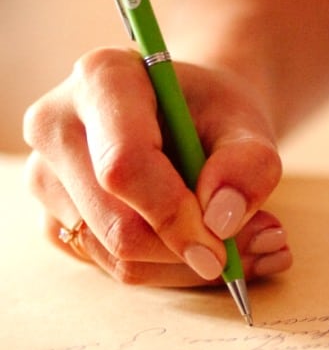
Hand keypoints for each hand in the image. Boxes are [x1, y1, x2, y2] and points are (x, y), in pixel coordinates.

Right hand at [23, 47, 291, 287]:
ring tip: (248, 245)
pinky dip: (170, 271)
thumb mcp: (248, 124)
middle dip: (189, 251)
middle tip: (262, 245)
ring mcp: (46, 178)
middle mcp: (57, 125)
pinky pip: (113, 269)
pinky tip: (209, 250)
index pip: (123, 167)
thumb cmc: (214, 114)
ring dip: (187, 266)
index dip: (174, 217)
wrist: (188, 116)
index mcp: (101, 79)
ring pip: (116, 257)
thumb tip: (221, 221)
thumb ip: (249, 164)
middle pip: (117, 224)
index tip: (222, 249)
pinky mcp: (55, 221)